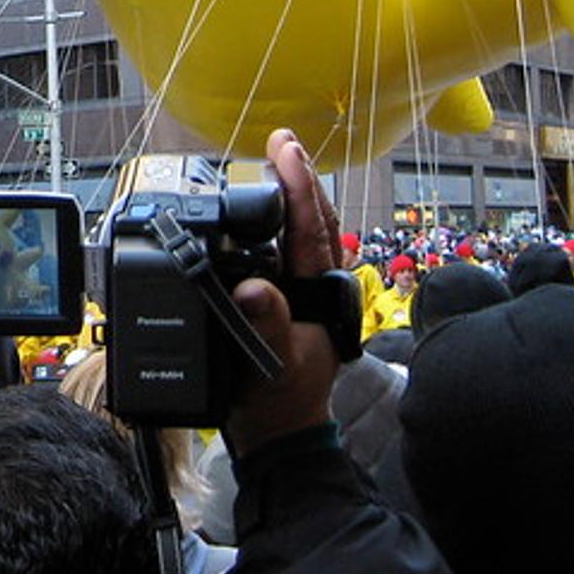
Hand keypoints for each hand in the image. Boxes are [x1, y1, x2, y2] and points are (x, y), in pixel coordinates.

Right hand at [225, 129, 341, 456]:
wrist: (277, 434)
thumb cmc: (278, 402)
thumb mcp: (272, 365)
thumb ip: (268, 325)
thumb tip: (256, 288)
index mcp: (318, 292)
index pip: (311, 224)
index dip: (298, 182)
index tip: (283, 147)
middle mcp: (314, 285)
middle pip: (313, 218)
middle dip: (298, 177)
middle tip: (280, 140)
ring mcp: (302, 292)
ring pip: (302, 232)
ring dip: (289, 195)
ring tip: (273, 162)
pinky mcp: (285, 301)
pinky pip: (284, 250)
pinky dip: (276, 224)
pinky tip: (260, 214)